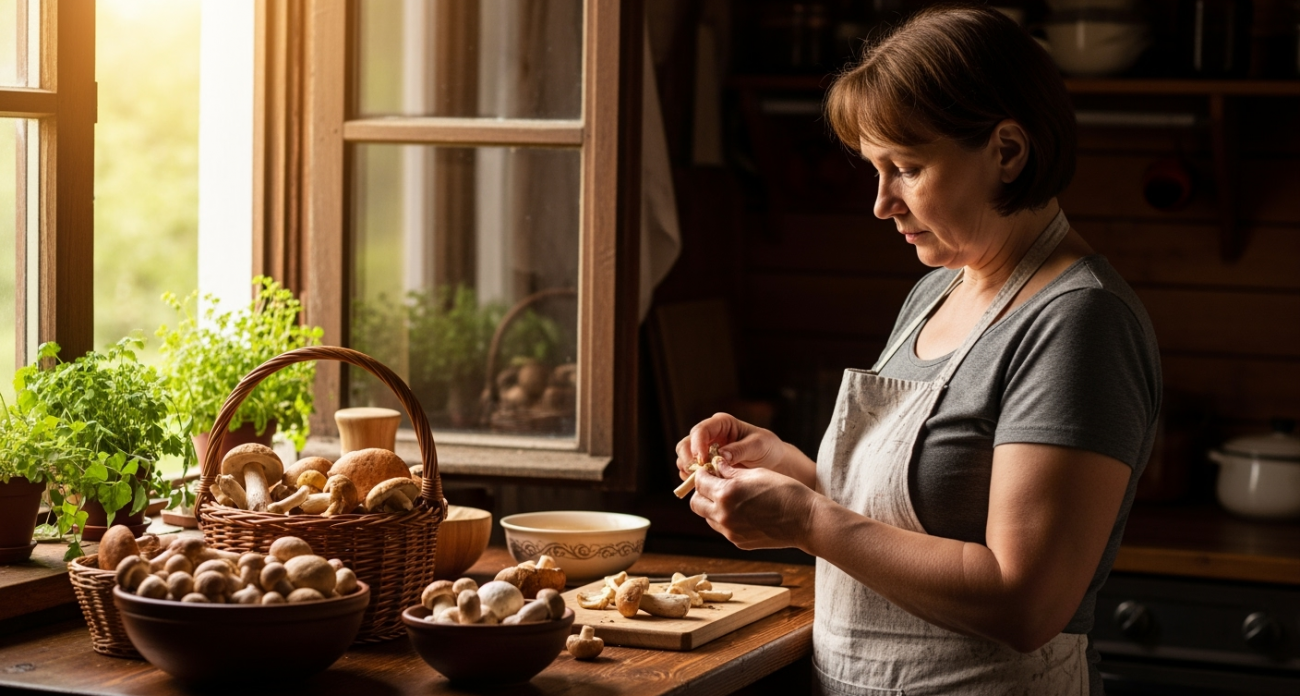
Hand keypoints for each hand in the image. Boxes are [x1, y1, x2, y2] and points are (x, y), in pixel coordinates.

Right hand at [673, 413, 788, 481]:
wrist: (773, 462)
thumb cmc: (767, 448)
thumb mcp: (758, 445)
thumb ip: (739, 449)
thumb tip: (721, 455)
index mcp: (721, 424)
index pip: (701, 430)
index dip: (697, 444)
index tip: (701, 460)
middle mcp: (709, 436)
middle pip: (685, 444)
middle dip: (687, 459)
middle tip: (697, 474)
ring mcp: (704, 451)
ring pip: (684, 459)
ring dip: (689, 471)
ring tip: (700, 482)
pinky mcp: (705, 466)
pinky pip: (690, 472)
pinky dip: (692, 480)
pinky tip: (703, 486)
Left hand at [689, 460, 816, 550]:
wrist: (805, 521)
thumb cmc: (785, 492)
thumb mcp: (756, 473)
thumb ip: (731, 471)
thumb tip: (716, 466)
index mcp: (726, 494)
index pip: (699, 482)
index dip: (703, 474)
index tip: (709, 470)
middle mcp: (723, 515)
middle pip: (696, 503)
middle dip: (702, 492)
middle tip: (715, 484)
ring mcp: (730, 531)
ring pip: (708, 517)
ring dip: (712, 506)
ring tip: (731, 497)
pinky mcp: (738, 542)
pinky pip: (723, 528)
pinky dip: (726, 519)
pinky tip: (743, 511)